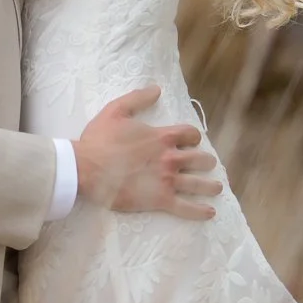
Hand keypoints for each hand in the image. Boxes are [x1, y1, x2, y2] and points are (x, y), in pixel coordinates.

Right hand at [74, 87, 220, 221]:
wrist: (85, 169)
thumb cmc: (99, 140)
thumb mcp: (116, 110)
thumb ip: (138, 98)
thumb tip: (157, 89)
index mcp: (162, 137)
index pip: (191, 134)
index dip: (193, 137)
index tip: (191, 142)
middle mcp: (170, 158)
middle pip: (201, 159)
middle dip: (205, 161)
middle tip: (206, 164)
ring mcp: (167, 180)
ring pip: (199, 184)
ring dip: (210, 185)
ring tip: (216, 187)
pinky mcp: (160, 200)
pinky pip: (186, 208)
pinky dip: (200, 211)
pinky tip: (210, 212)